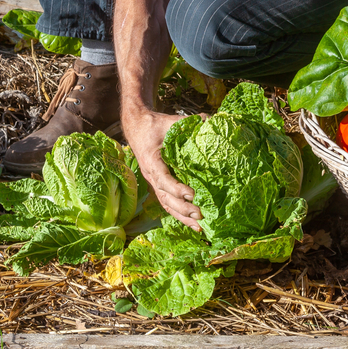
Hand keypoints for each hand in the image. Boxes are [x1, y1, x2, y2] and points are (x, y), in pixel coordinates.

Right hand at [122, 107, 203, 230]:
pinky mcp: (159, 185)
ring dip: (182, 217)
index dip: (177, 189)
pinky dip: (179, 215)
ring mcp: (154, 182)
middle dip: (182, 209)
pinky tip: (193, 224)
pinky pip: (168, 203)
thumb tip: (209, 121)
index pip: (163, 179)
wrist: (137, 127)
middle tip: (200, 214)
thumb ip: (189, 122)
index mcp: (152, 161)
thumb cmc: (155, 125)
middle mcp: (151, 175)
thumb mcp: (170, 122)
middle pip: (165, 198)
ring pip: (166, 204)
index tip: (192, 194)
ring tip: (199, 227)